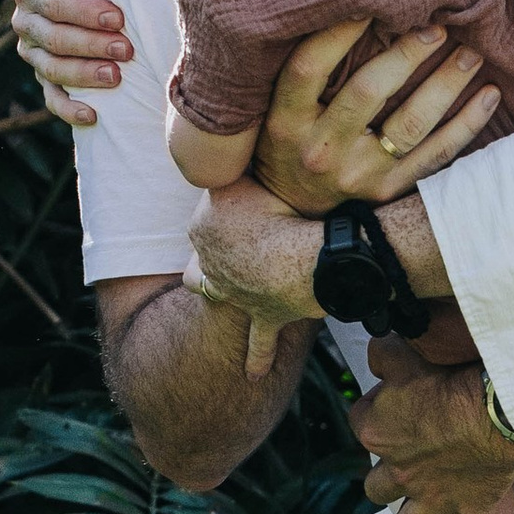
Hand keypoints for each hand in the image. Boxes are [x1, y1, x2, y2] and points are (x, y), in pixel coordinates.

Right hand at [14, 0, 132, 127]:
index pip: (49, 2)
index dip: (81, 11)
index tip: (118, 16)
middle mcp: (26, 21)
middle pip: (53, 39)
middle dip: (90, 45)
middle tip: (127, 49)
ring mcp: (34, 53)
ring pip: (53, 69)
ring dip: (84, 75)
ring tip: (117, 76)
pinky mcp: (46, 78)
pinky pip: (52, 98)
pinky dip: (70, 109)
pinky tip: (94, 116)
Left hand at [182, 177, 323, 372]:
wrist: (309, 259)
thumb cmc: (285, 209)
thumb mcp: (253, 172)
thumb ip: (241, 160)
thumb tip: (237, 138)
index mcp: (204, 227)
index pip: (211, 212)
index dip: (230, 203)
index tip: (247, 194)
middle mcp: (212, 264)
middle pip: (206, 257)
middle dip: (212, 253)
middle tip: (227, 244)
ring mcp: (235, 294)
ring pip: (217, 294)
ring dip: (221, 292)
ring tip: (223, 292)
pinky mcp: (264, 318)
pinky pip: (259, 343)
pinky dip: (256, 358)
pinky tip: (254, 375)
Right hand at [255, 17, 501, 210]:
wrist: (289, 208)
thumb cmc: (287, 139)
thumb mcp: (277, 106)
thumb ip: (307, 69)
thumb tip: (354, 7)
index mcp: (286, 120)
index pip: (310, 66)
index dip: (340, 31)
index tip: (372, 1)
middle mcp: (320, 149)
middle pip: (369, 92)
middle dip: (408, 54)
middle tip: (438, 26)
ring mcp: (358, 175)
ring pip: (411, 125)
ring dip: (446, 84)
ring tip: (471, 54)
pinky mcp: (387, 191)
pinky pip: (436, 157)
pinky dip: (467, 124)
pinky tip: (489, 95)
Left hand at [353, 336, 513, 513]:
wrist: (498, 409)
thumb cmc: (452, 375)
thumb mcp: (407, 355)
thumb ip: (384, 353)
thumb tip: (374, 349)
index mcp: (377, 432)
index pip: (361, 424)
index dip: (376, 413)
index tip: (392, 402)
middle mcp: (398, 473)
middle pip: (375, 485)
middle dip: (385, 476)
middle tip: (404, 463)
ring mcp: (434, 498)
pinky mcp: (470, 511)